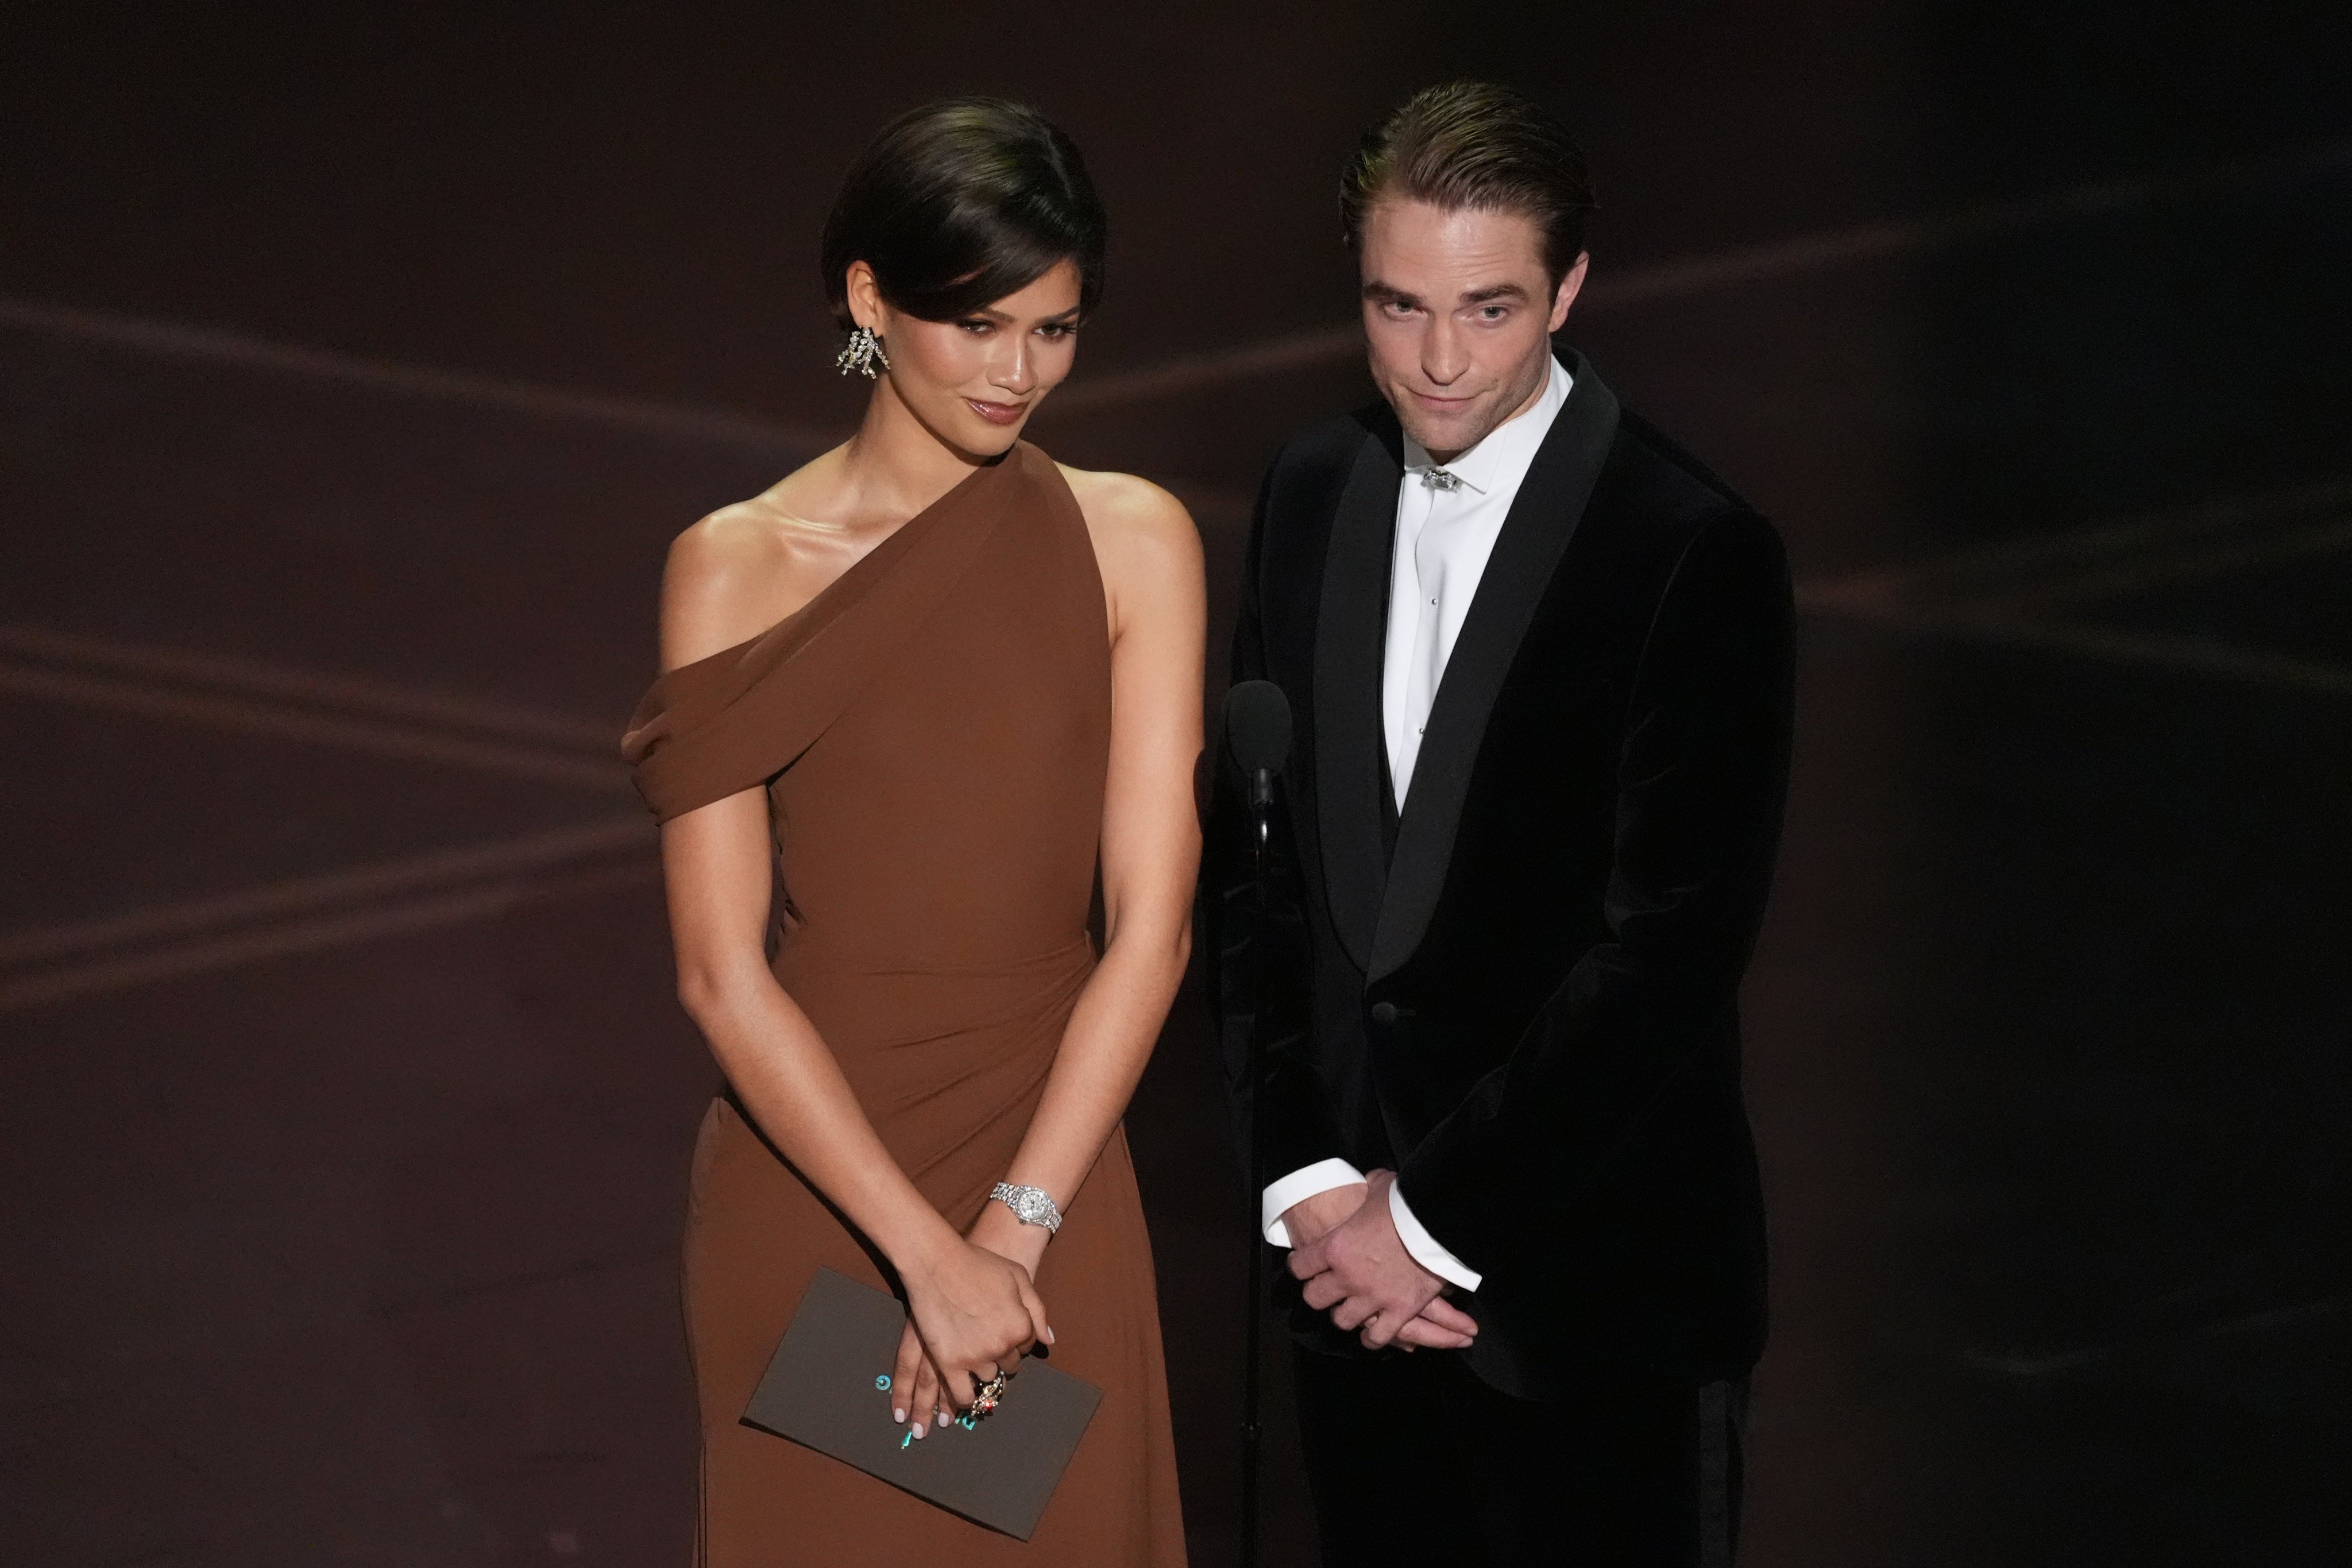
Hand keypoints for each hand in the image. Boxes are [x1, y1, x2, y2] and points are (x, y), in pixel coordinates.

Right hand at [890, 1228, 1050, 1437]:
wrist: (937, 1263)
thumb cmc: (978, 1264)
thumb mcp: (1018, 1276)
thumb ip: (1037, 1310)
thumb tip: (1048, 1340)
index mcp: (1021, 1325)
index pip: (1026, 1347)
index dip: (1015, 1340)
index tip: (1002, 1333)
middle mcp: (1002, 1345)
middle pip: (1008, 1366)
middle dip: (1001, 1358)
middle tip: (986, 1345)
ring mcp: (975, 1356)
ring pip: (987, 1379)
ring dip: (983, 1373)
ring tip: (973, 1361)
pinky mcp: (949, 1363)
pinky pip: (962, 1394)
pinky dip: (964, 1398)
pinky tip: (963, 1393)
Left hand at [1288, 1169, 1478, 1351]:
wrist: (1438, 1223)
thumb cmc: (1405, 1203)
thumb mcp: (1379, 1187)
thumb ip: (1366, 1188)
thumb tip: (1368, 1181)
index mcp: (1335, 1247)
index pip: (1300, 1266)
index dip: (1300, 1265)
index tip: (1303, 1265)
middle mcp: (1347, 1276)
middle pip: (1315, 1298)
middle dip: (1318, 1293)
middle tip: (1325, 1288)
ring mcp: (1372, 1297)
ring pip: (1342, 1320)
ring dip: (1344, 1315)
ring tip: (1348, 1309)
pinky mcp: (1398, 1311)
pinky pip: (1377, 1336)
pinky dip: (1372, 1338)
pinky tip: (1371, 1333)